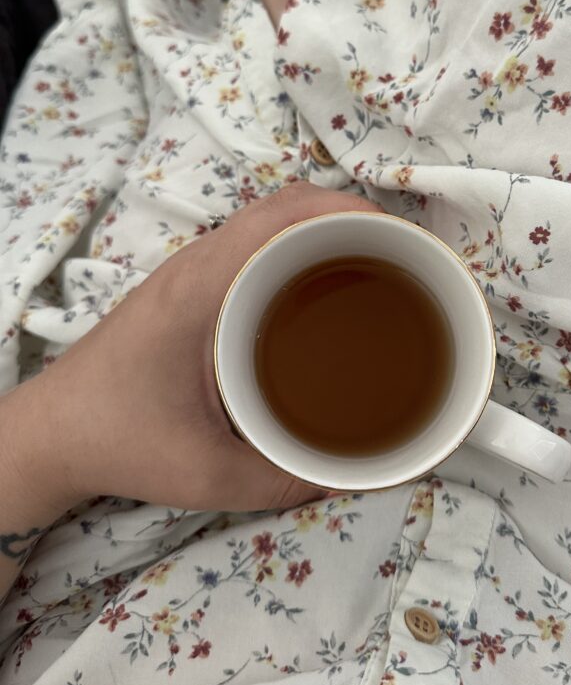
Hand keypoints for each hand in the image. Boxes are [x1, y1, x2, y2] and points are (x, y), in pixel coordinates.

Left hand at [6, 182, 383, 518]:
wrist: (53, 433)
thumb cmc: (120, 442)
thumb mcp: (207, 473)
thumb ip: (286, 479)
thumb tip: (364, 475)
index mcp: (203, 287)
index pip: (283, 213)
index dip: (348, 210)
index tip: (400, 238)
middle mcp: (199, 263)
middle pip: (286, 205)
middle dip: (352, 215)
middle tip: (403, 256)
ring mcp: (193, 269)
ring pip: (271, 219)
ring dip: (326, 227)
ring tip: (378, 264)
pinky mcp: (192, 285)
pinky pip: (256, 243)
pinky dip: (300, 245)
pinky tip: (326, 285)